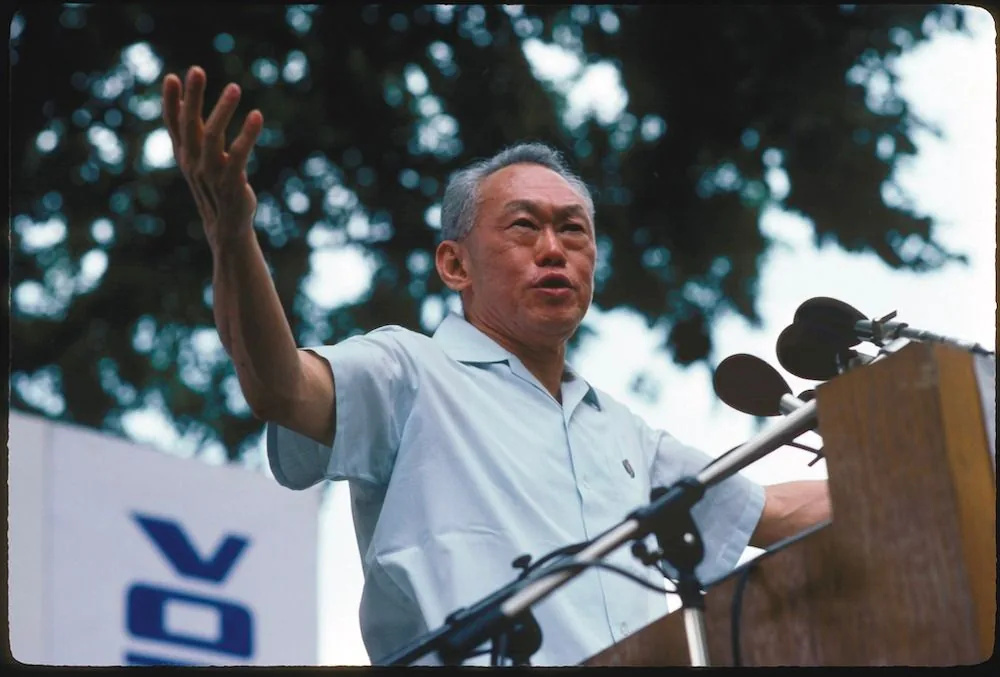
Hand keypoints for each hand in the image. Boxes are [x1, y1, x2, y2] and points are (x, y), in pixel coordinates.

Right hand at [162, 66, 263, 249]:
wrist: (226, 228)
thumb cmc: (215, 188)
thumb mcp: (202, 161)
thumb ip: (196, 135)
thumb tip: (187, 106)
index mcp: (185, 154)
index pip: (174, 124)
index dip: (171, 101)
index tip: (173, 77)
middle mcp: (193, 162)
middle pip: (189, 125)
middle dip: (192, 97)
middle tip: (196, 69)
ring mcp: (211, 173)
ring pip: (213, 136)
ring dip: (223, 110)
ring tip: (234, 87)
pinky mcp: (231, 183)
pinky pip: (239, 154)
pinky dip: (248, 134)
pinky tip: (257, 116)